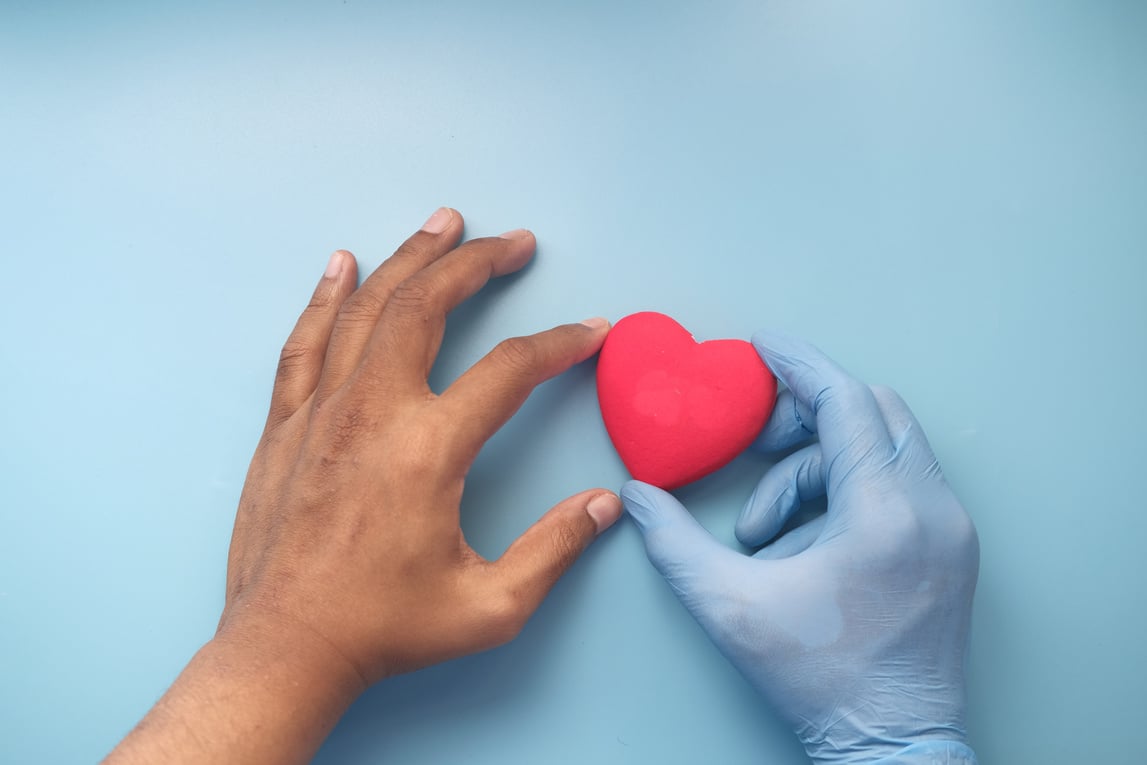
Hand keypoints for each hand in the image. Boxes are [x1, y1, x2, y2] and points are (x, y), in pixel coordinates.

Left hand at [106, 208, 621, 764]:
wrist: (285, 649)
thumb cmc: (386, 629)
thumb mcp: (491, 607)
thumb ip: (555, 549)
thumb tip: (606, 505)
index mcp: (428, 450)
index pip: (510, 370)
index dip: (560, 344)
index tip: (592, 332)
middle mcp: (373, 412)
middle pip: (428, 307)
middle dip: (477, 264)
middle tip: (514, 241)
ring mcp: (322, 413)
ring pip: (368, 309)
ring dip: (410, 260)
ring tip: (443, 223)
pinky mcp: (286, 426)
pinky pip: (306, 343)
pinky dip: (326, 298)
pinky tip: (342, 265)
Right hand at [621, 331, 978, 763]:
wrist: (892, 744)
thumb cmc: (821, 682)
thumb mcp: (730, 607)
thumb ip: (675, 543)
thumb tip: (638, 495)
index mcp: (885, 515)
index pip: (846, 402)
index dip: (798, 365)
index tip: (762, 347)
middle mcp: (931, 510)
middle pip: (873, 411)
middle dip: (807, 414)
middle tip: (755, 439)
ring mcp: (949, 528)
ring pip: (886, 447)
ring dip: (817, 465)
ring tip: (766, 529)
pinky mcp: (950, 547)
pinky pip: (898, 483)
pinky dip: (846, 491)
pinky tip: (804, 541)